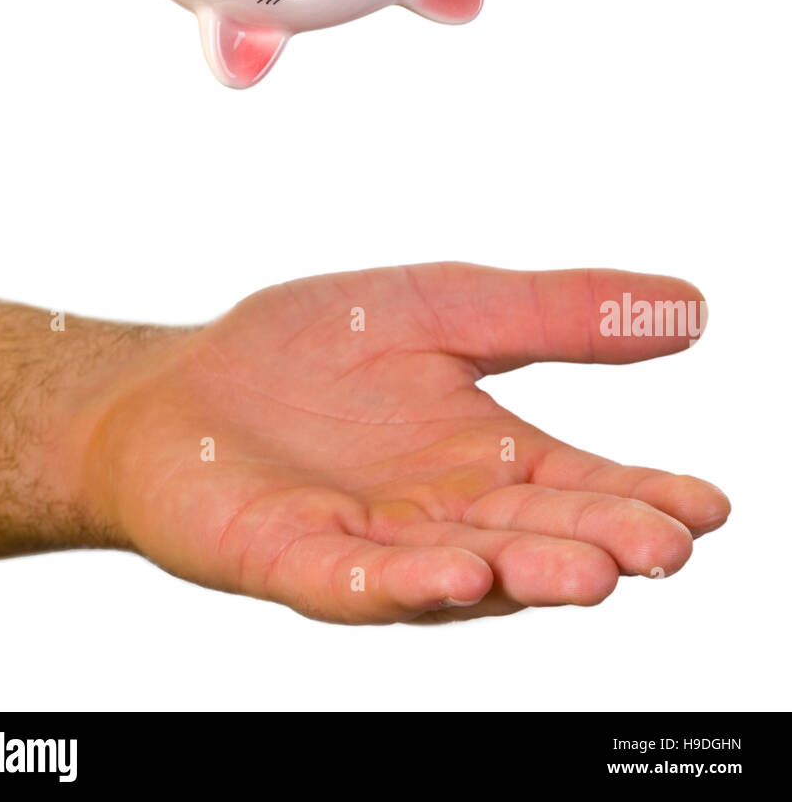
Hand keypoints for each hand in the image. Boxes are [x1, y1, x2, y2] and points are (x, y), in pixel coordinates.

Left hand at [77, 264, 729, 623]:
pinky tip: (457, 574)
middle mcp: (444, 518)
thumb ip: (555, 312)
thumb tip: (693, 309)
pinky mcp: (292, 559)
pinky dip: (407, 582)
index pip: (581, 487)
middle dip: (601, 547)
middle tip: (664, 550)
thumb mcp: (445, 307)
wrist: (179, 385)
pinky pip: (355, 580)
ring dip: (525, 576)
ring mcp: (371, 546)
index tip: (709, 507)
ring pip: (462, 572)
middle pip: (536, 539)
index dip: (644, 497)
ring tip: (589, 573)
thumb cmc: (309, 352)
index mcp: (486, 461)